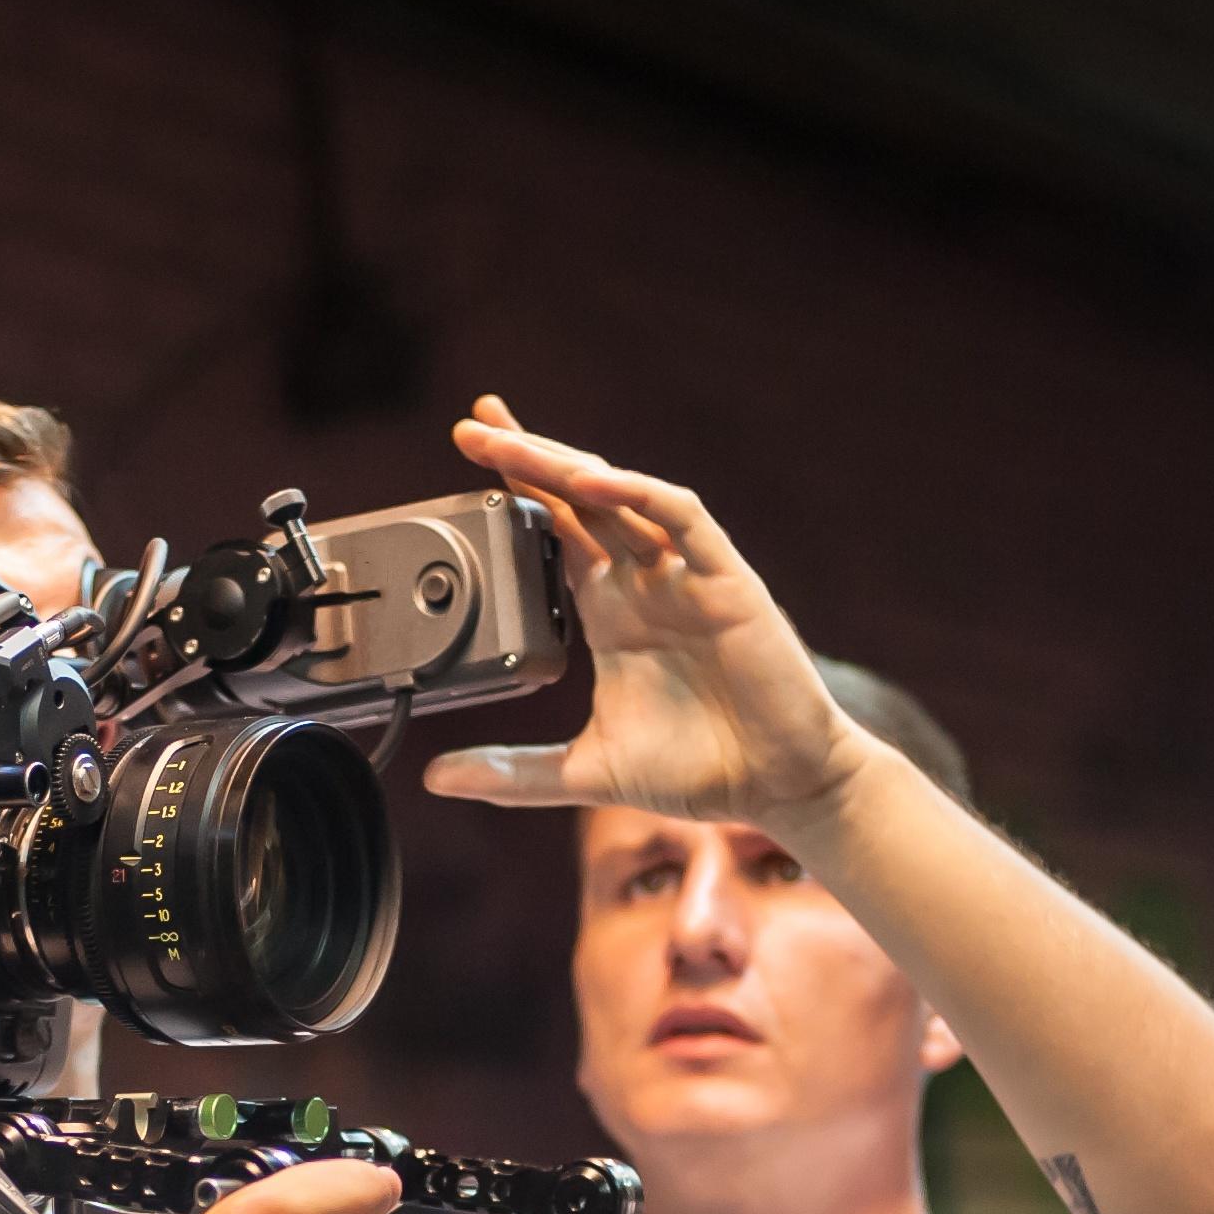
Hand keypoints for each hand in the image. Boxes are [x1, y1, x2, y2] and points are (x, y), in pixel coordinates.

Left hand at [426, 396, 879, 830]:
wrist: (776, 787)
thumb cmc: (697, 772)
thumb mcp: (586, 772)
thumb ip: (513, 773)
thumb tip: (438, 777)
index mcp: (609, 611)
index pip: (554, 530)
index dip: (513, 490)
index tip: (464, 457)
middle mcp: (642, 580)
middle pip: (577, 497)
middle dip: (525, 457)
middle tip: (470, 426)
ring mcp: (682, 574)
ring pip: (620, 494)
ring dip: (565, 464)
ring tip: (510, 442)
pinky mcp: (724, 578)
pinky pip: (680, 516)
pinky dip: (638, 492)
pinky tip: (593, 481)